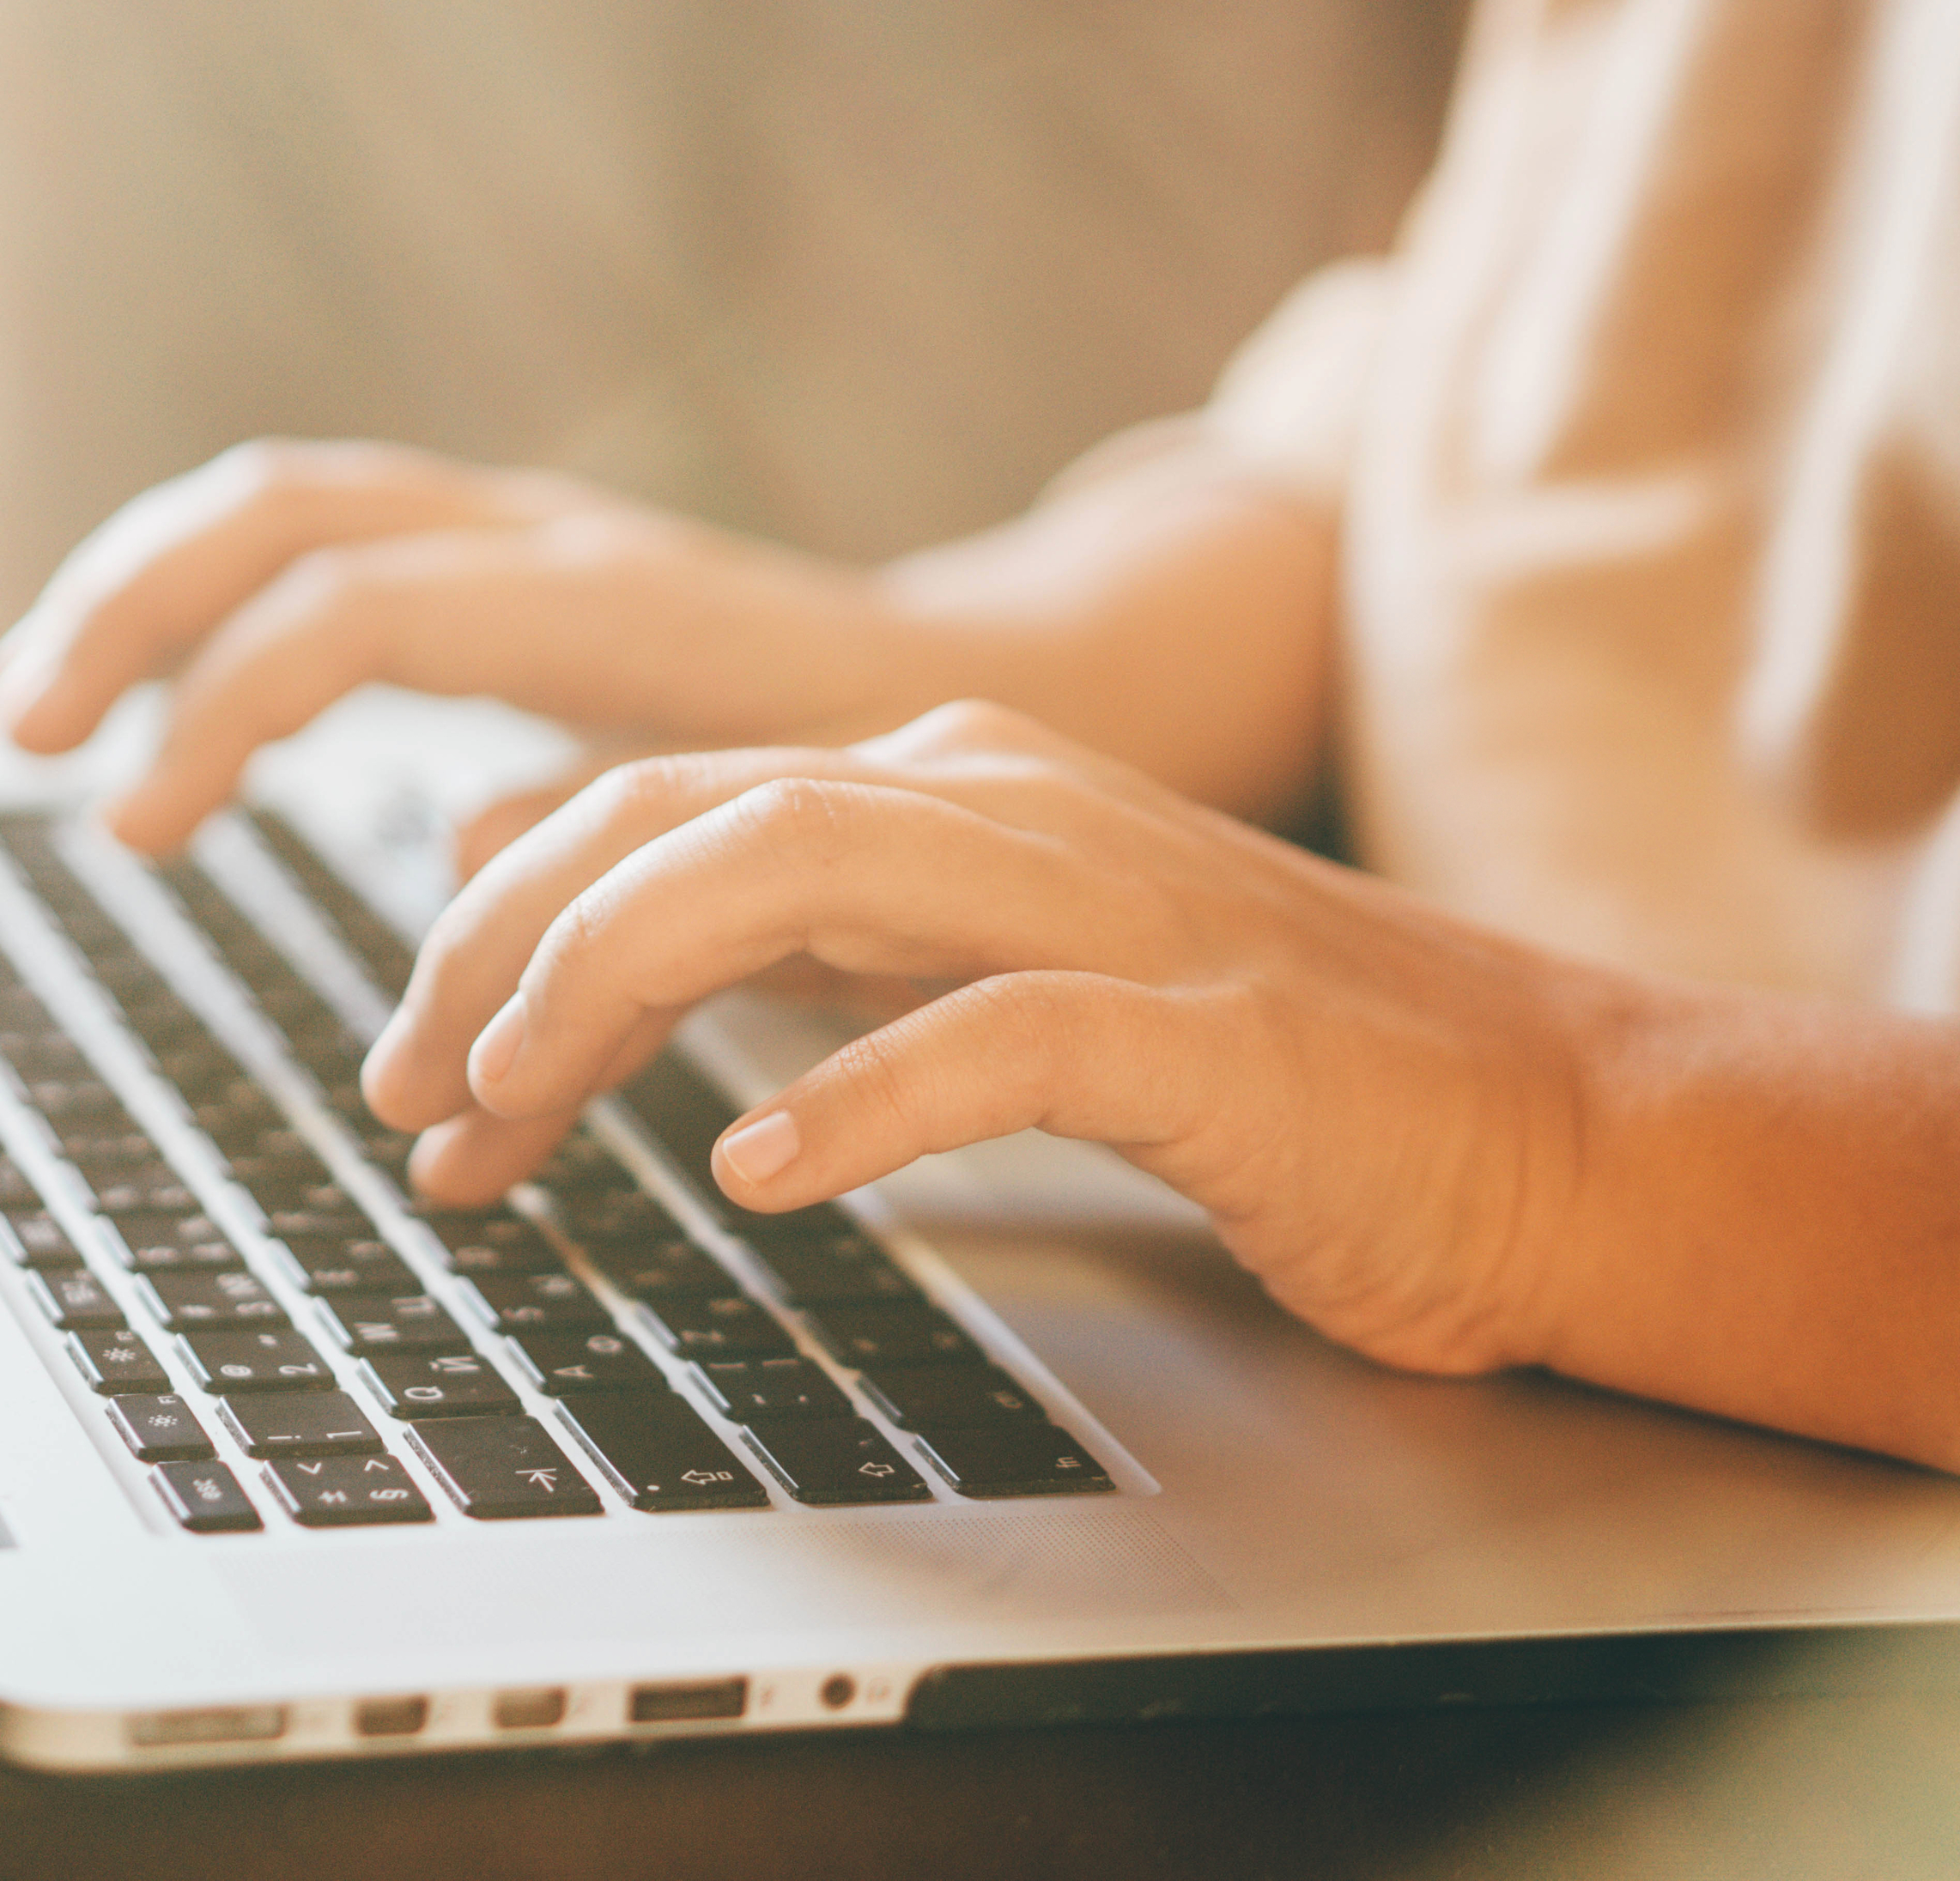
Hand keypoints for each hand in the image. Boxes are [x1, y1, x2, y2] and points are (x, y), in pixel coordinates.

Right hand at [0, 441, 949, 851]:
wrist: (1017, 684)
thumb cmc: (901, 783)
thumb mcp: (764, 824)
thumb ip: (610, 830)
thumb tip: (453, 844)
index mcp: (601, 601)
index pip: (350, 614)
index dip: (220, 712)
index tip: (140, 831)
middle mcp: (549, 538)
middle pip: (283, 507)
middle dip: (130, 606)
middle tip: (22, 733)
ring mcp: (532, 532)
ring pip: (295, 503)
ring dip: (152, 589)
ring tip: (45, 705)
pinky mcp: (524, 563)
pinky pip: (341, 543)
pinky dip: (231, 606)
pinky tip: (181, 697)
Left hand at [360, 699, 1604, 1378]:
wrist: (1555, 1124)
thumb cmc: (1258, 1075)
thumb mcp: (981, 979)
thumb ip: (810, 945)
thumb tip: (589, 949)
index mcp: (941, 790)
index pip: (650, 810)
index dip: (490, 930)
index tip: (408, 1081)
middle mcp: (1001, 806)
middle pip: (681, 815)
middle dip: (499, 947)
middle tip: (404, 1103)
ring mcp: (1108, 902)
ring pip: (801, 862)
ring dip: (616, 979)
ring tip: (511, 1103)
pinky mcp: (1211, 1032)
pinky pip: (1005, 1033)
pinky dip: (865, 1092)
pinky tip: (759, 1170)